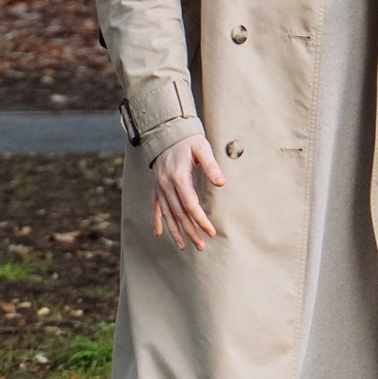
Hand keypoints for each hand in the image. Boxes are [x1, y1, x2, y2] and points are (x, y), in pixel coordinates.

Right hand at [150, 130, 227, 248]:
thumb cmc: (188, 140)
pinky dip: (157, 220)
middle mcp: (166, 185)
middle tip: (201, 246)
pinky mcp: (156, 186)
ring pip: (167, 214)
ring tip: (184, 246)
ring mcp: (159, 187)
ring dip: (176, 231)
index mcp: (178, 177)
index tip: (211, 232)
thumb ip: (211, 166)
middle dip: (190, 231)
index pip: (191, 205)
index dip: (201, 220)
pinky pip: (155, 207)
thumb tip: (221, 183)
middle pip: (179, 213)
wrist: (167, 132)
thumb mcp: (202, 149)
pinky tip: (159, 234)